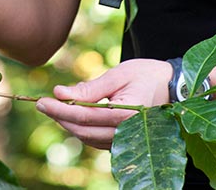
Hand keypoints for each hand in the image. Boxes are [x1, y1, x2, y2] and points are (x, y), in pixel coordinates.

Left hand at [36, 59, 173, 148]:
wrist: (174, 87)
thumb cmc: (147, 75)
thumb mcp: (119, 74)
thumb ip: (89, 87)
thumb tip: (60, 92)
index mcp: (126, 114)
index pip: (84, 115)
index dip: (59, 110)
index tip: (41, 101)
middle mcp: (126, 132)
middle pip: (83, 130)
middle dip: (59, 117)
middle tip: (41, 104)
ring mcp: (126, 140)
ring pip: (87, 138)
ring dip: (68, 124)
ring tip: (53, 108)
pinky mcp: (124, 141)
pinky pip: (96, 140)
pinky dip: (80, 129)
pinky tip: (70, 116)